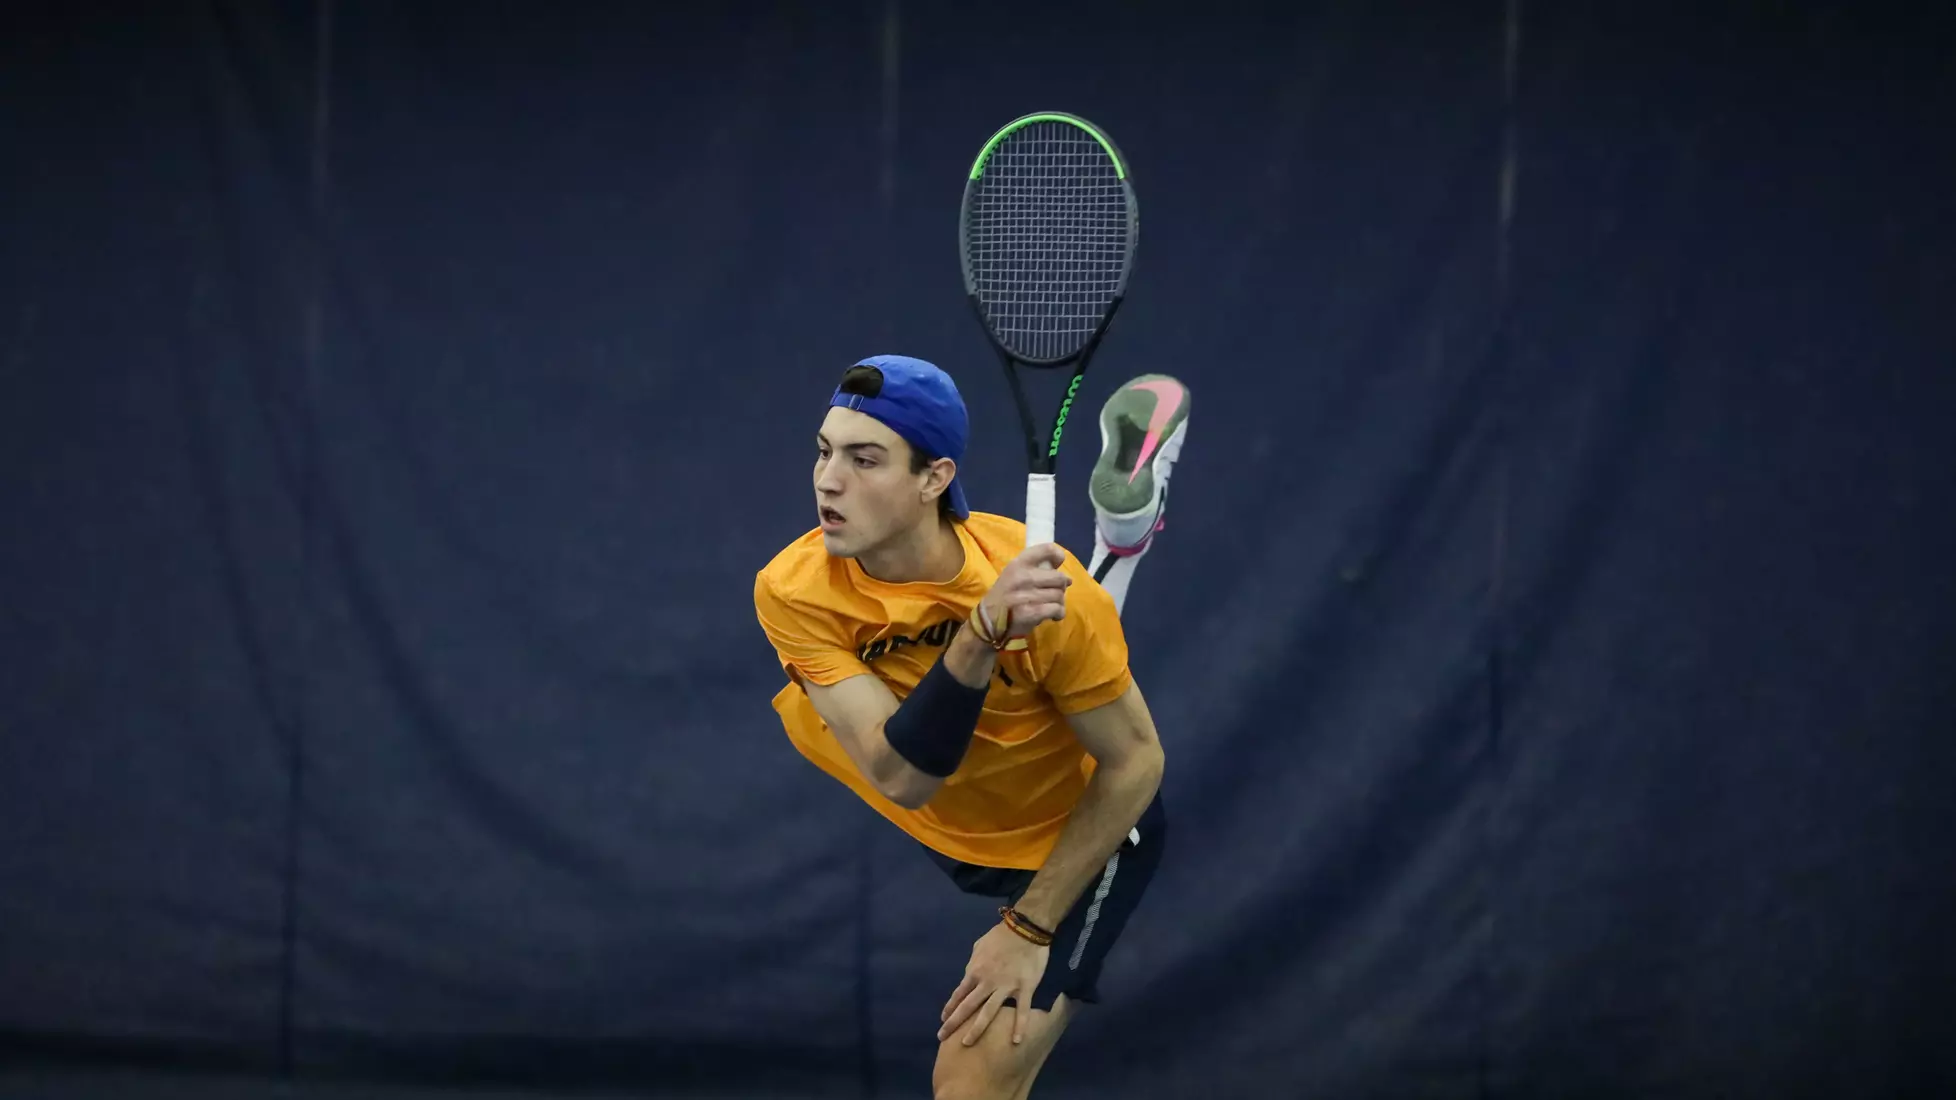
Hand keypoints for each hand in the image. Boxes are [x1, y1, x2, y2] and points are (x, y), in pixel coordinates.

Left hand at [937, 920, 1048, 1045]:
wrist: (1025, 928)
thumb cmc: (1001, 935)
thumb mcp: (979, 946)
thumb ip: (973, 962)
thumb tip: (969, 975)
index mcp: (975, 971)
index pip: (959, 993)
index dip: (950, 1008)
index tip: (943, 1019)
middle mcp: (987, 982)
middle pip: (967, 1006)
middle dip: (953, 1023)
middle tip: (942, 1037)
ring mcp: (1005, 987)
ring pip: (988, 1012)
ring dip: (976, 1029)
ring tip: (966, 1043)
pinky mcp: (1024, 989)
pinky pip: (1021, 1010)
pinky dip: (1019, 1026)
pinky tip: (1016, 1041)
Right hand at [978, 544, 1070, 639]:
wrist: (988, 619)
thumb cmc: (1005, 594)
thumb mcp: (1013, 573)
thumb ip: (1034, 568)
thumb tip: (1062, 571)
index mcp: (1018, 563)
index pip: (1047, 550)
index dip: (1058, 556)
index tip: (1057, 566)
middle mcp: (1022, 577)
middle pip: (1059, 577)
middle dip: (1062, 586)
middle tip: (1056, 592)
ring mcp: (1026, 595)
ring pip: (1059, 595)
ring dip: (1060, 602)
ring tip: (1053, 605)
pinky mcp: (1031, 613)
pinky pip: (1056, 609)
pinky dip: (1059, 613)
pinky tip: (1054, 615)